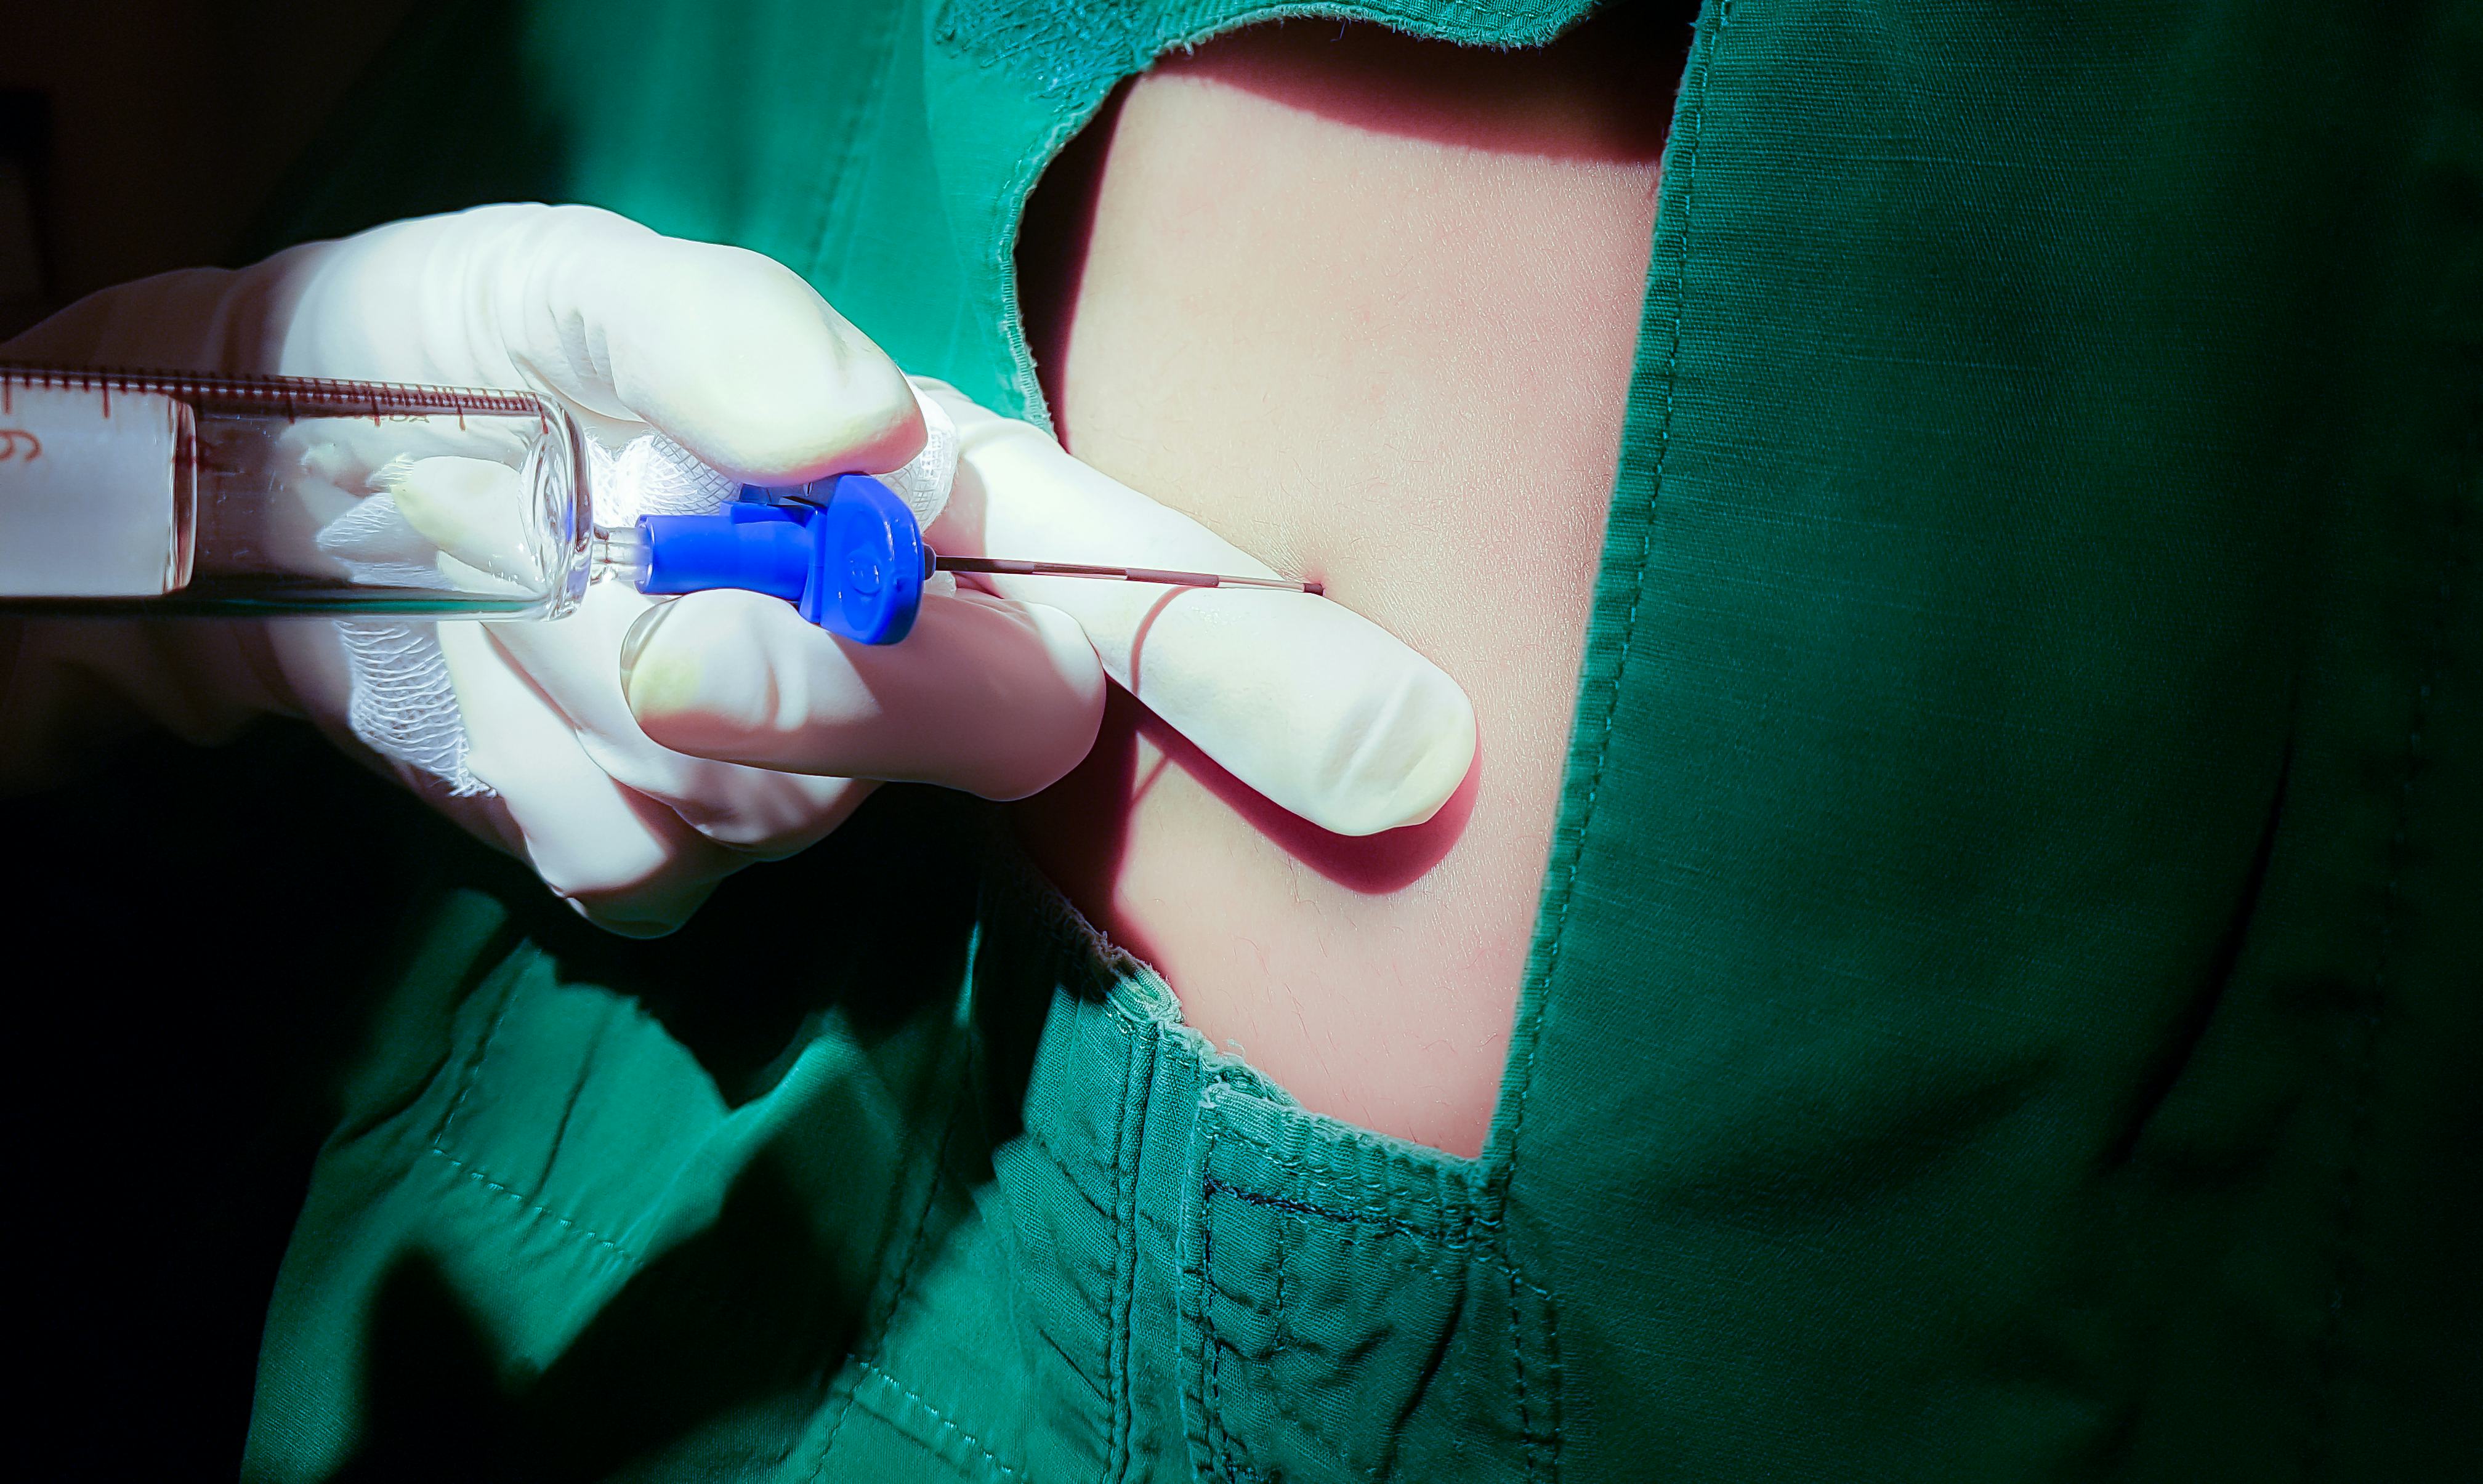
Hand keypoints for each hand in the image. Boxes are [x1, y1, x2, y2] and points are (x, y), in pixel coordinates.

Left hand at [3, 205, 1474, 931]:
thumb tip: (869, 445)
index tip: (1411, 755)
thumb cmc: (462, 356)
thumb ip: (722, 332)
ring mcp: (789, 771)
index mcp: (930, 488)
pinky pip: (644, 869)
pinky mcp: (663, 864)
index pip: (1142, 589)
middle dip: (846, 688)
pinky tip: (487, 686)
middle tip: (667, 631)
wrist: (268, 500)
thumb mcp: (569, 290)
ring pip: (786, 803)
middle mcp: (900, 638)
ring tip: (508, 574)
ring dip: (607, 691)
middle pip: (990, 720)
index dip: (1271, 673)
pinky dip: (535, 776)